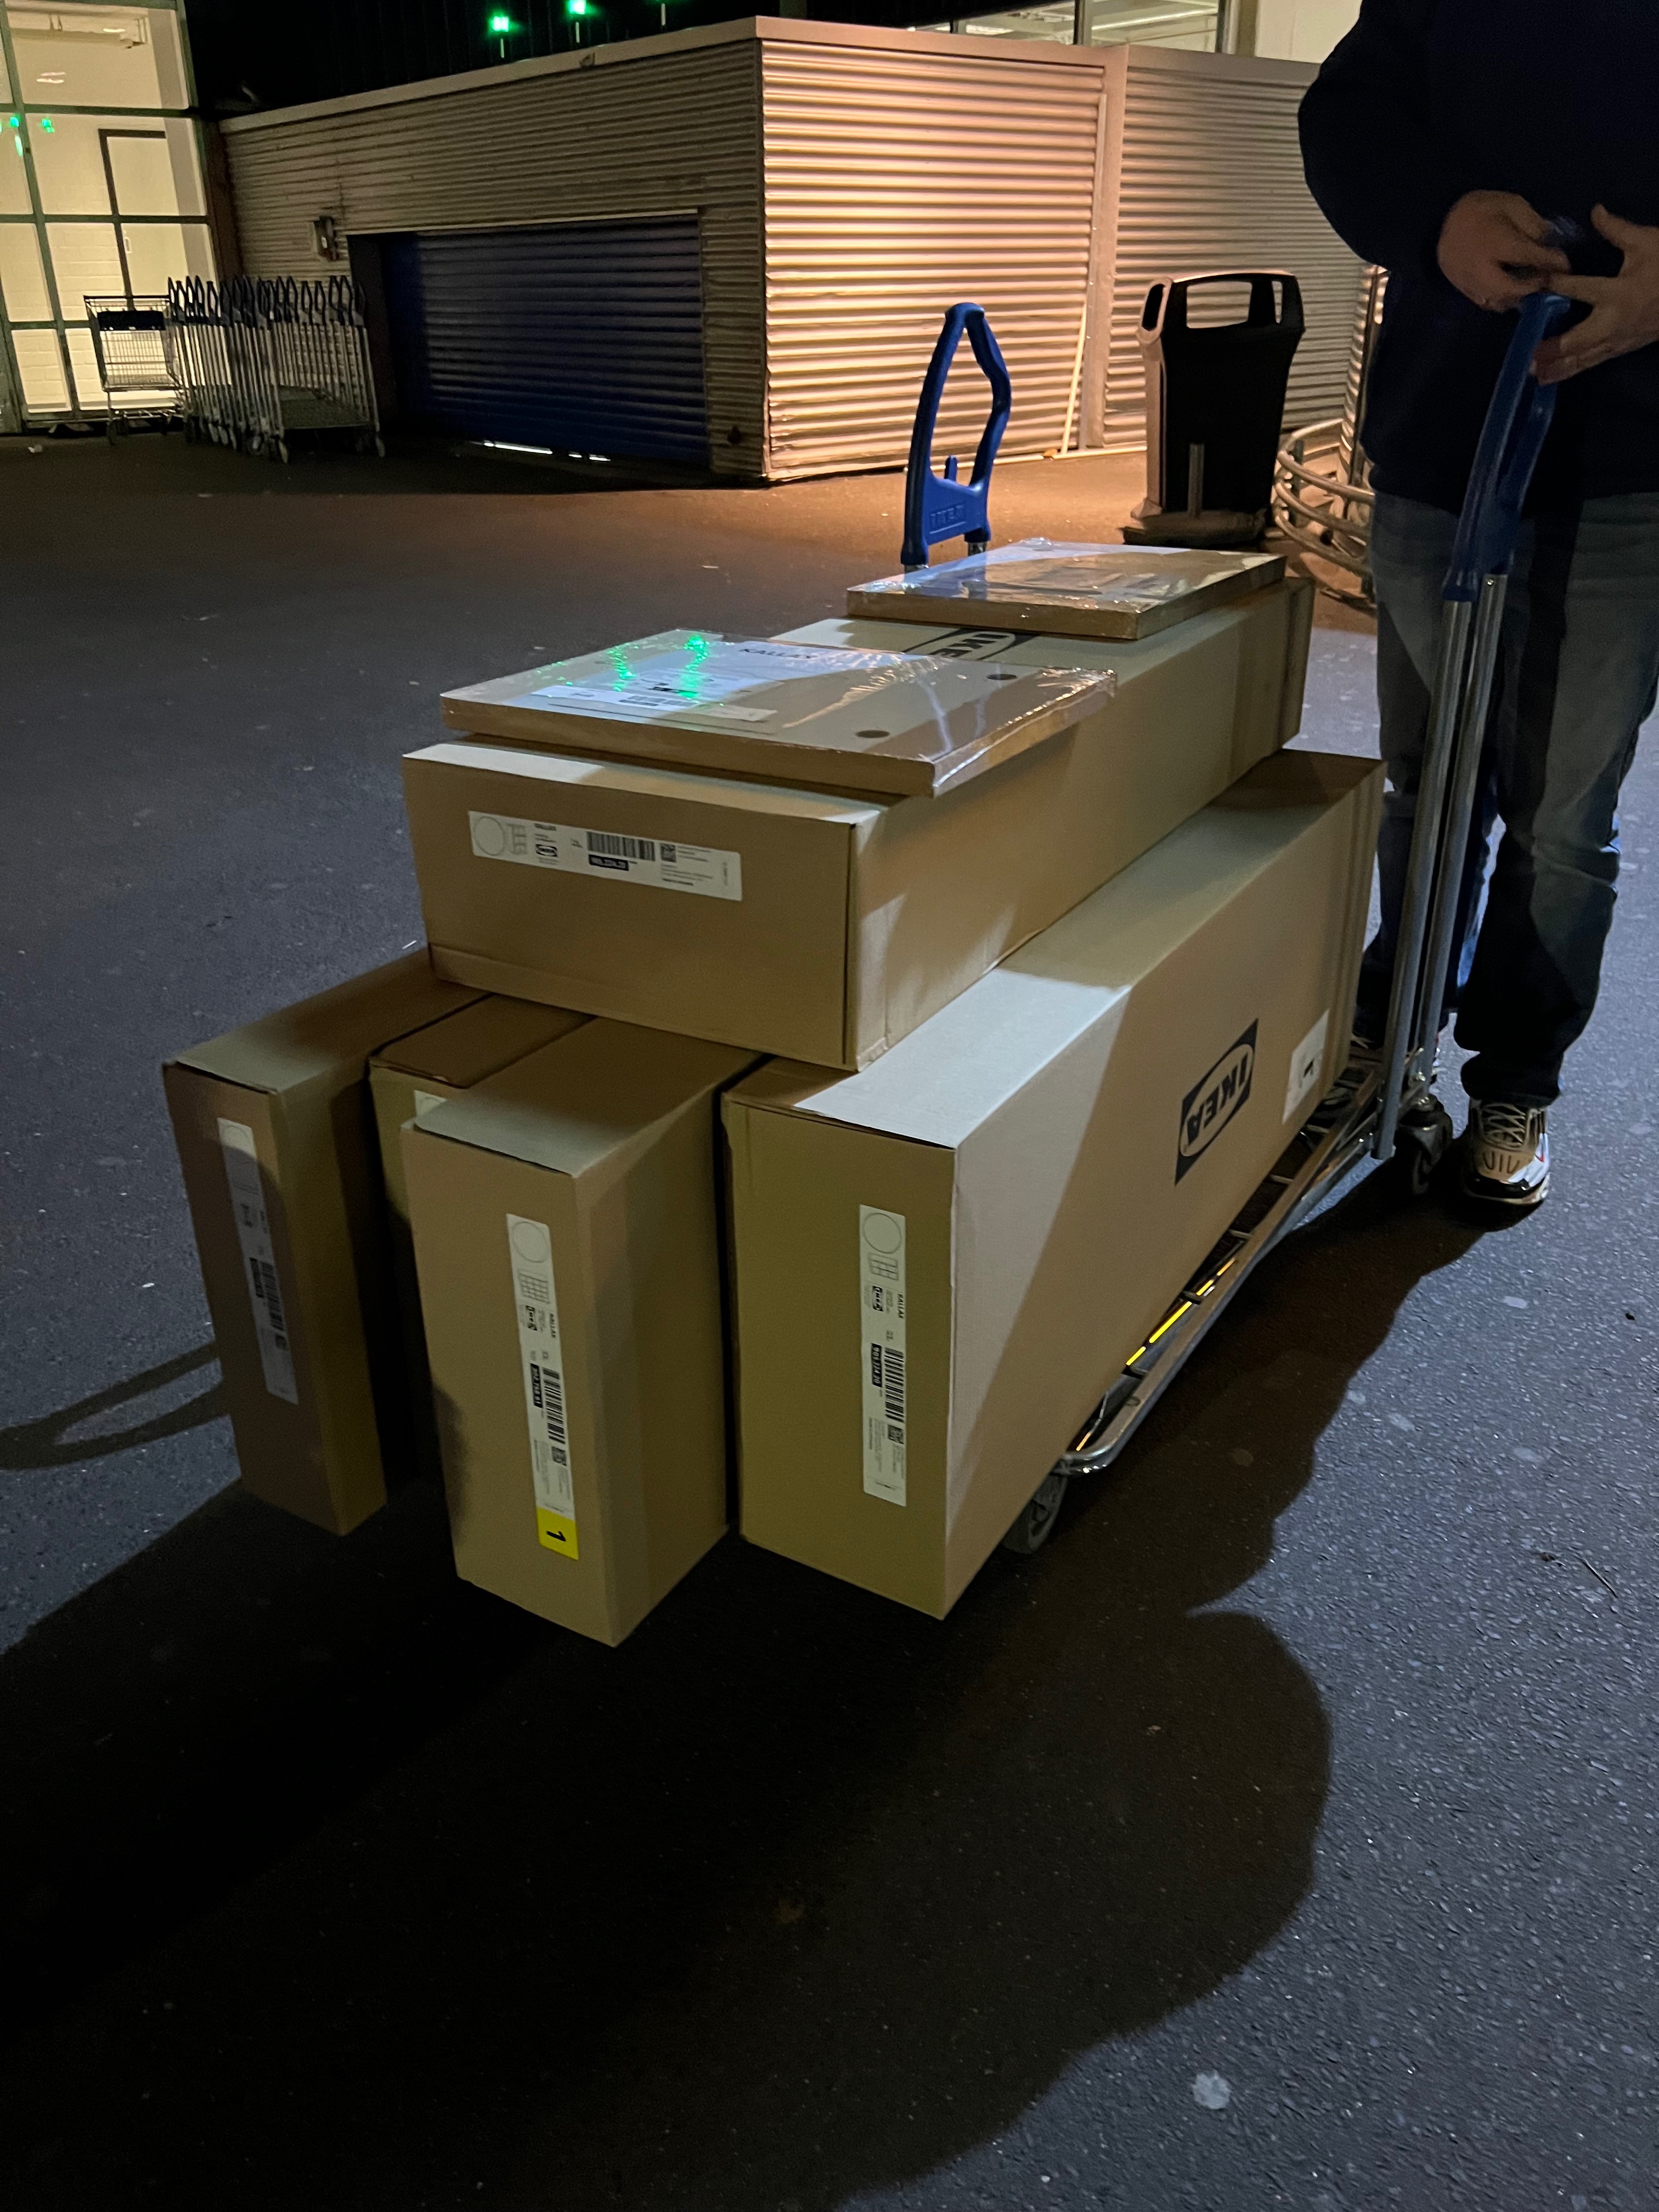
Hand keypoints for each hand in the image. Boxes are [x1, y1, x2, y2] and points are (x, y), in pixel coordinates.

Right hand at [1437, 190, 1568, 311]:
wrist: (1442, 215)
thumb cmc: (1481, 207)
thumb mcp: (1512, 205)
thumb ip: (1532, 225)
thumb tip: (1550, 244)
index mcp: (1494, 240)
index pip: (1528, 256)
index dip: (1549, 262)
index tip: (1564, 265)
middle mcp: (1478, 265)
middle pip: (1509, 289)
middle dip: (1530, 287)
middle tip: (1545, 279)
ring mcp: (1465, 278)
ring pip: (1495, 301)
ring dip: (1515, 297)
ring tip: (1528, 285)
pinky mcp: (1459, 285)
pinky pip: (1482, 301)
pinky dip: (1499, 299)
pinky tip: (1509, 289)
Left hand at [1534, 205, 1658, 383]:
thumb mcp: (1647, 242)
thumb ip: (1618, 230)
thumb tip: (1596, 211)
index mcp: (1618, 292)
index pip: (1581, 288)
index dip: (1557, 285)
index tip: (1536, 282)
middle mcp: (1613, 321)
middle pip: (1577, 339)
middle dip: (1552, 348)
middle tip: (1526, 355)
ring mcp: (1617, 339)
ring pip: (1583, 357)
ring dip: (1557, 367)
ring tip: (1531, 374)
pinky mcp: (1620, 348)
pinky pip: (1591, 362)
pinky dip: (1570, 370)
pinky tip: (1550, 378)